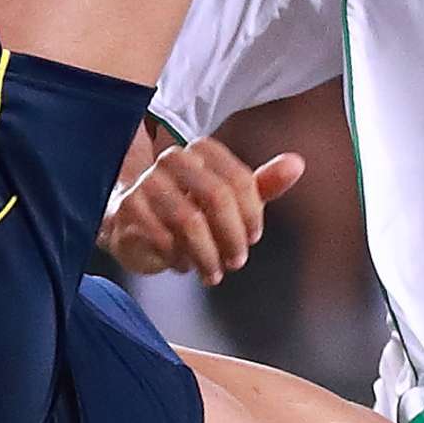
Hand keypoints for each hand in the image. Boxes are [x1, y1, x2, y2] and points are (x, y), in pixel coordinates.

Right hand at [103, 134, 304, 280]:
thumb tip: (297, 163)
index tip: (253, 238)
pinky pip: (162, 238)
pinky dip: (179, 259)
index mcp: (201, 150)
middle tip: (236, 261)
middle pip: (217, 197)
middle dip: (232, 237)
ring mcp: (146, 182)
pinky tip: (184, 265)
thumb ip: (263, 183)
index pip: (239, 179)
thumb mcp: (230, 199)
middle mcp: (172, 159)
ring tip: (213, 272)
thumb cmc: (187, 209)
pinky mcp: (127, 208)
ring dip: (207, 255)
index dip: (252, 214)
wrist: (129, 222)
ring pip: (189, 221)